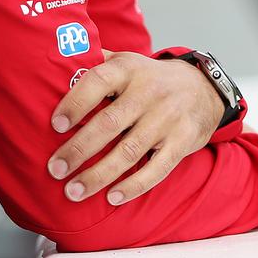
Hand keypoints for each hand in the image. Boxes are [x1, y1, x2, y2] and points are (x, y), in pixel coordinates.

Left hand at [47, 50, 225, 204]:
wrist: (201, 88)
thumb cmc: (151, 78)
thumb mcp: (127, 60)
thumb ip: (96, 61)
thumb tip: (56, 62)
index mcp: (130, 69)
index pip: (99, 81)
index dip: (76, 103)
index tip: (56, 125)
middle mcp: (149, 91)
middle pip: (110, 123)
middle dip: (78, 149)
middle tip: (55, 169)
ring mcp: (167, 117)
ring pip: (129, 151)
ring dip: (98, 175)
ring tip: (74, 190)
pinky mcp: (183, 141)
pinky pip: (157, 168)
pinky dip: (134, 186)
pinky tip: (112, 197)